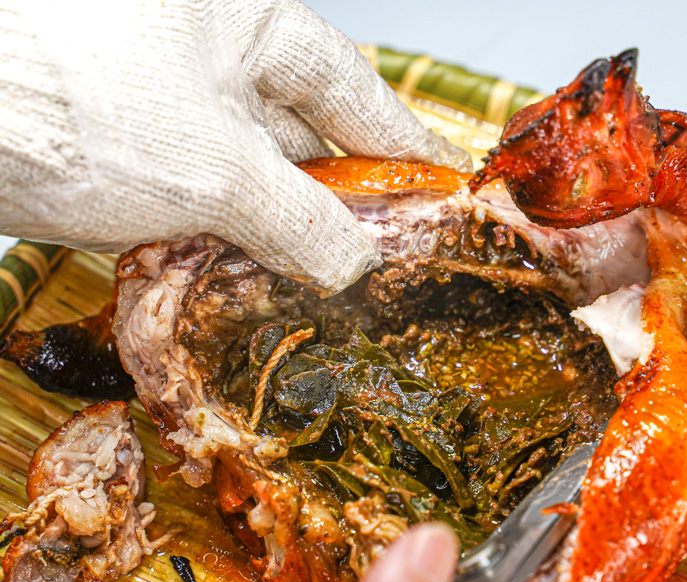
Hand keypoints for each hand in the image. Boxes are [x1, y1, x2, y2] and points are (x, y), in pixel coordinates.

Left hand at [0, 0, 470, 292]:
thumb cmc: (75, 105)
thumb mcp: (217, 169)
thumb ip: (301, 220)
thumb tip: (357, 262)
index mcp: (244, 19)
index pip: (351, 86)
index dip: (402, 140)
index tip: (442, 184)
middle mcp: (204, 52)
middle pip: (302, 133)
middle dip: (342, 197)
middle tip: (386, 254)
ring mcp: (160, 102)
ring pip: (248, 174)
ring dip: (282, 230)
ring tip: (326, 282)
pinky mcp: (120, 150)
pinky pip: (197, 199)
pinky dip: (223, 240)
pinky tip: (246, 278)